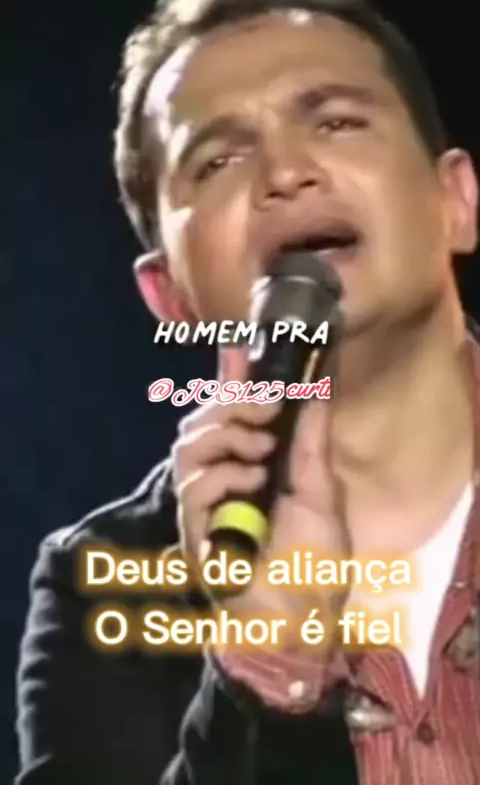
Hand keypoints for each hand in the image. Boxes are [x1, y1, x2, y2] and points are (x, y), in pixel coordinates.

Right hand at [172, 345, 350, 645]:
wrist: (301, 622)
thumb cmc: (313, 563)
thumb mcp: (323, 493)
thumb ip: (311, 442)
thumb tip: (315, 390)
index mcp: (251, 466)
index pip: (229, 412)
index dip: (228, 378)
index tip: (238, 345)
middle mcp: (221, 479)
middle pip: (200, 421)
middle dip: (233, 402)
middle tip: (269, 405)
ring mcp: (204, 505)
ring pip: (188, 446)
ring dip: (225, 435)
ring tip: (261, 448)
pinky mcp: (194, 531)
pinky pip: (192, 487)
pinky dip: (223, 475)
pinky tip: (251, 482)